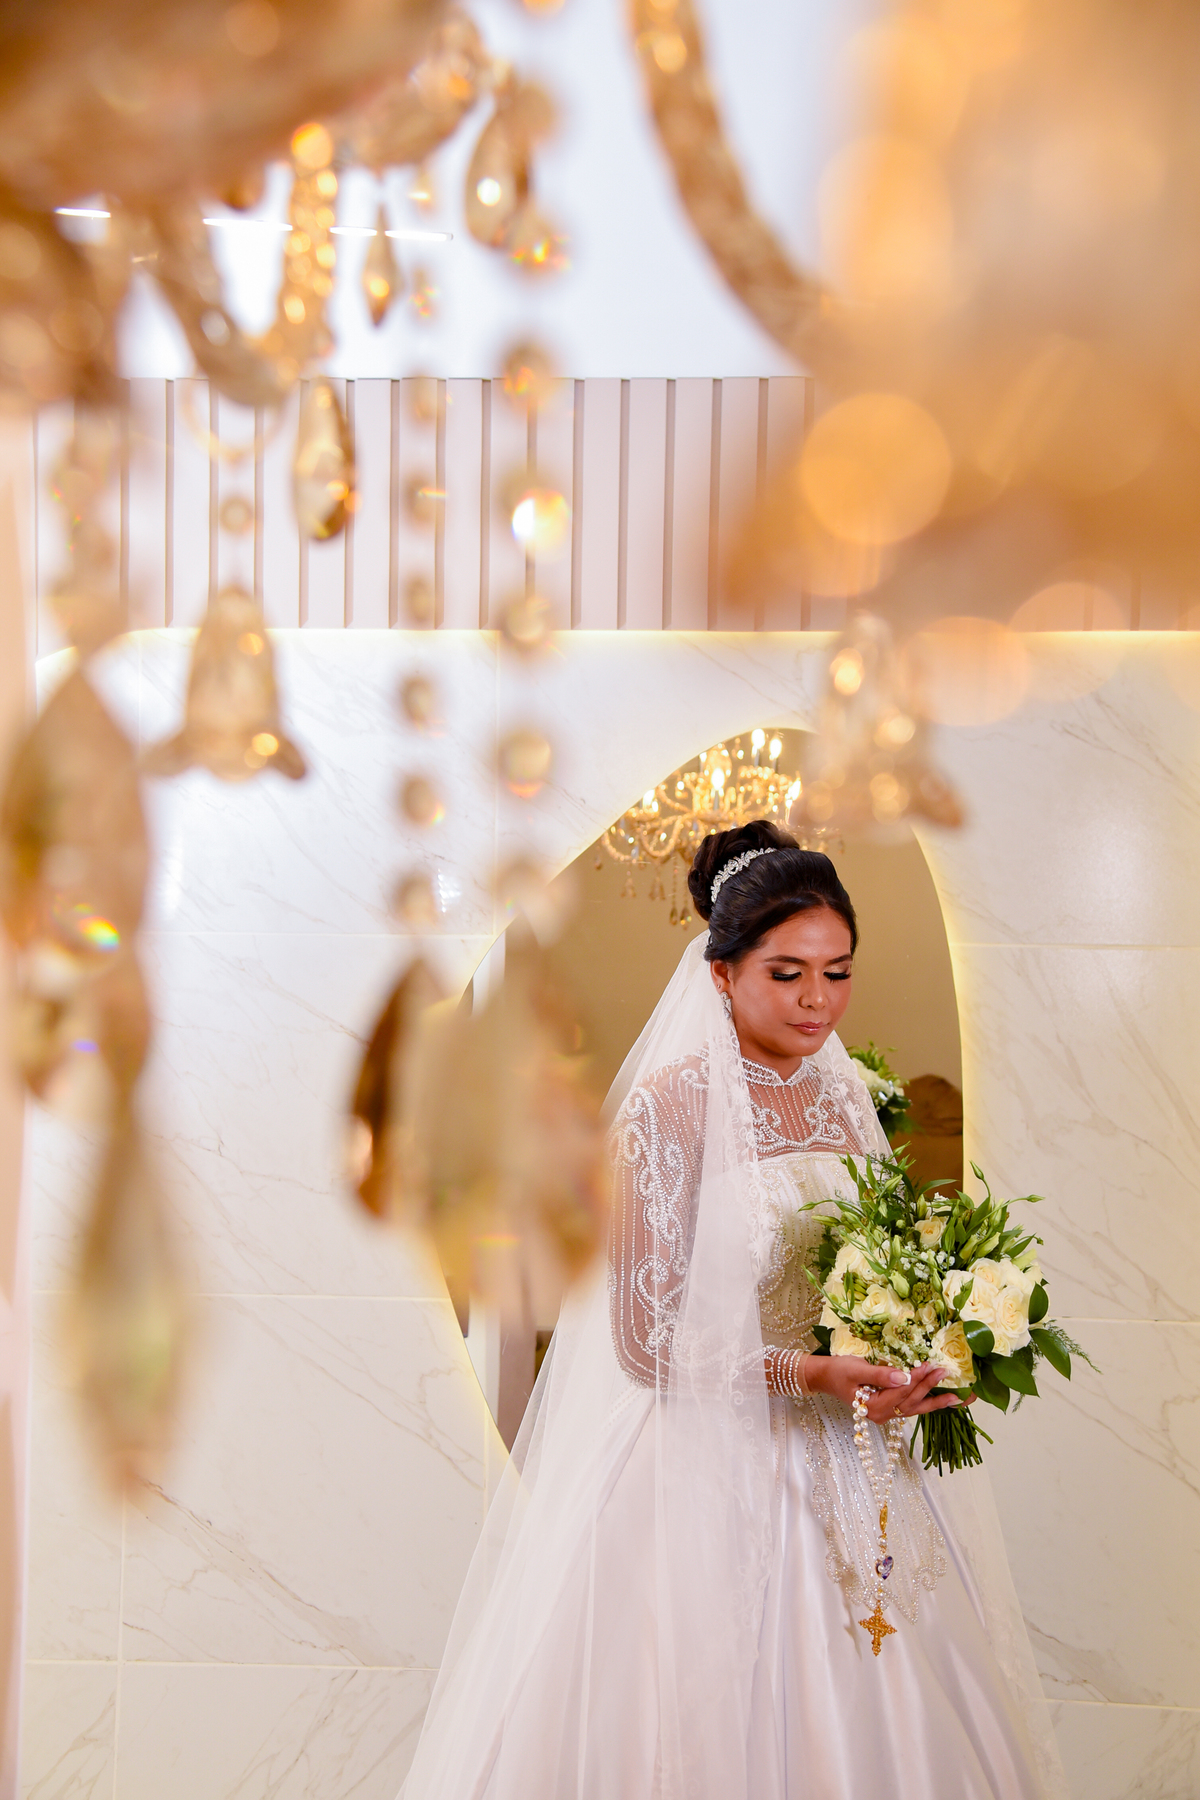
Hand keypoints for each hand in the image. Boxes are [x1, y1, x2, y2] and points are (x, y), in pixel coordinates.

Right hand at [805, 1355, 972, 1423]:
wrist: (824, 1377)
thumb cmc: (838, 1371)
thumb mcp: (857, 1369)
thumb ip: (881, 1374)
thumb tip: (904, 1376)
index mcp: (873, 1407)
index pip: (901, 1392)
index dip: (917, 1379)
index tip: (931, 1364)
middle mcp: (882, 1415)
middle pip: (912, 1402)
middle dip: (931, 1389)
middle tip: (947, 1373)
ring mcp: (886, 1414)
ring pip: (915, 1409)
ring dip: (936, 1402)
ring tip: (958, 1398)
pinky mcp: (888, 1408)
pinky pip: (911, 1407)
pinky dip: (927, 1402)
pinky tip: (941, 1398)